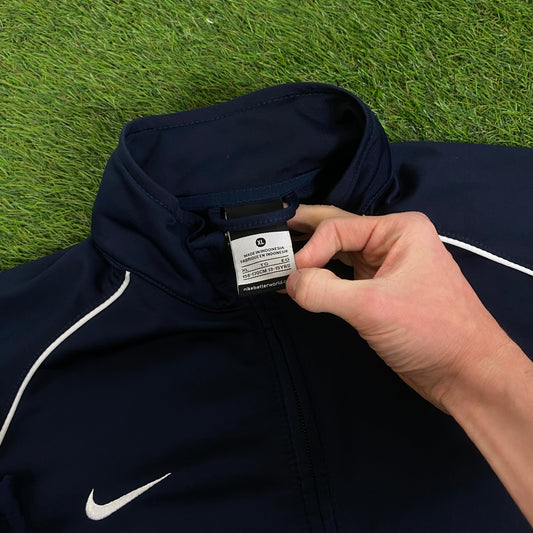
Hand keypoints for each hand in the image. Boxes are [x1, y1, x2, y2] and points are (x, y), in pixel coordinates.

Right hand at [286, 205, 512, 410]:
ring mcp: (384, 268)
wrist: (466, 374)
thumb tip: (288, 281)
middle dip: (302, 232)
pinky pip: (340, 279)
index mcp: (398, 230)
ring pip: (336, 255)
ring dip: (308, 258)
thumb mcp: (372, 306)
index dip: (310, 248)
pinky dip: (318, 281)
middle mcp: (391, 243)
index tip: (289, 274)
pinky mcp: (377, 293)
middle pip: (336, 231)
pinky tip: (296, 284)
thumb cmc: (429, 330)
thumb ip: (324, 290)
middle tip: (267, 230)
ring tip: (274, 255)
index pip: (339, 228)